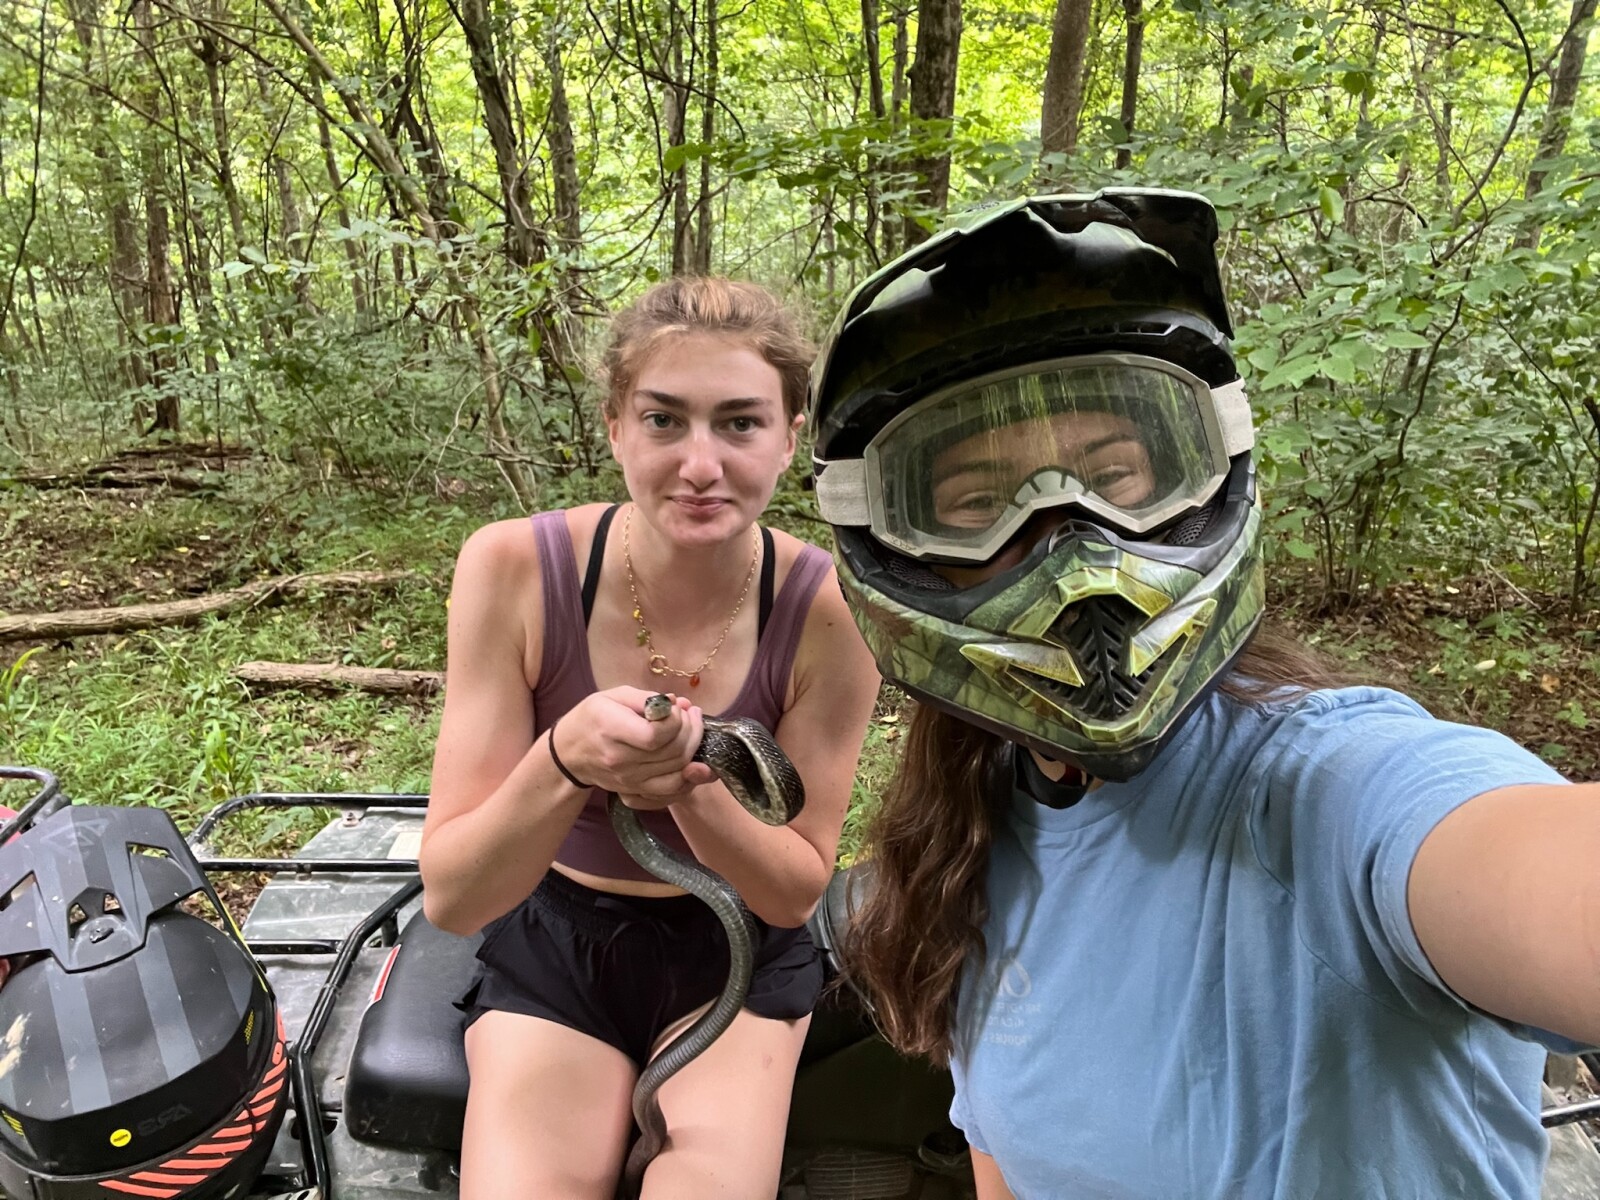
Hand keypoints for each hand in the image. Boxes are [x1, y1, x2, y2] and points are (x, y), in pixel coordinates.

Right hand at [551, 689, 714, 797]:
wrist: (569, 752)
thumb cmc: (593, 717)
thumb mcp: (614, 696)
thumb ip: (648, 698)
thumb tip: (679, 704)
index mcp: (612, 730)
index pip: (657, 735)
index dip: (677, 720)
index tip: (678, 708)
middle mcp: (620, 760)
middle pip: (672, 754)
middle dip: (692, 730)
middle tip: (691, 714)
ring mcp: (628, 781)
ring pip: (677, 774)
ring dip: (693, 751)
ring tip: (692, 731)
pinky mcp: (634, 792)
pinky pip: (670, 792)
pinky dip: (687, 778)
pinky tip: (691, 759)